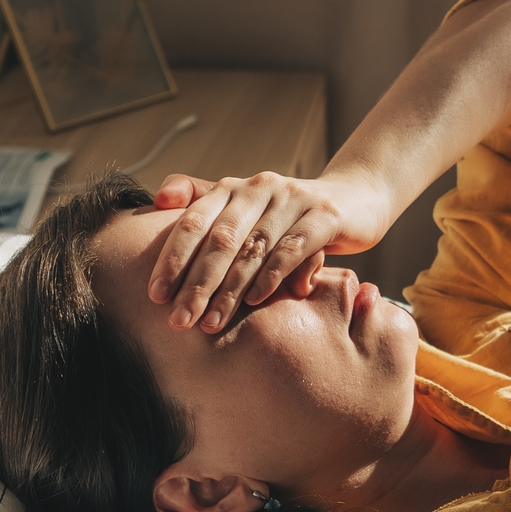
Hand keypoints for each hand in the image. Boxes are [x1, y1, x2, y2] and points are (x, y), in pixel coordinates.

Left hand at [146, 170, 392, 331]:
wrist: (355, 199)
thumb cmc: (288, 215)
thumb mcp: (245, 207)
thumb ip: (203, 202)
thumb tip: (159, 199)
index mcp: (232, 187)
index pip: (194, 221)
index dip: (172, 258)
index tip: (155, 296)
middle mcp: (259, 187)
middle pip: (221, 239)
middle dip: (197, 283)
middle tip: (178, 320)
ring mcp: (293, 199)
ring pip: (254, 248)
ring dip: (230, 289)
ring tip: (211, 323)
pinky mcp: (325, 215)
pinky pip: (294, 248)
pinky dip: (272, 276)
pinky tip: (256, 302)